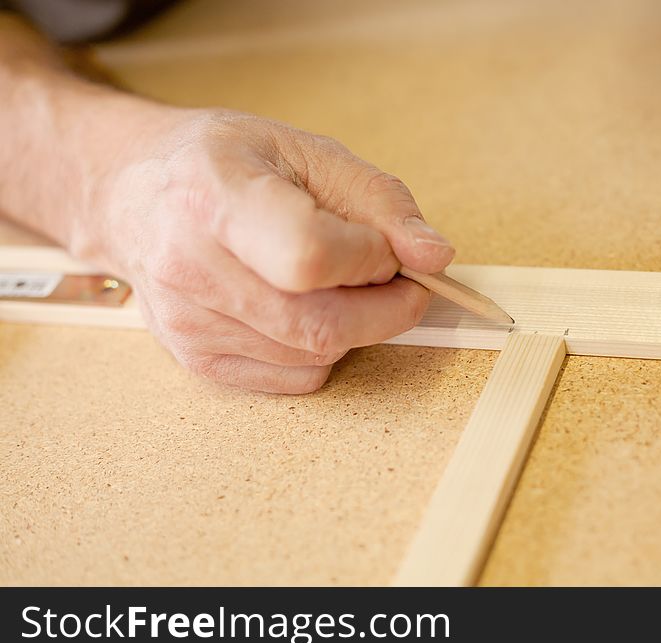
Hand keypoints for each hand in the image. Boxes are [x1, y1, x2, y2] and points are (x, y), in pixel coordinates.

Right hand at [76, 109, 454, 392]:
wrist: (134, 193)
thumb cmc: (224, 165)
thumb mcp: (307, 152)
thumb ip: (379, 202)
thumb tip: (433, 256)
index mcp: (216, 198)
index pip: (309, 258)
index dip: (369, 261)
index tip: (388, 249)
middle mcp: (190, 269)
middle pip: (319, 325)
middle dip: (385, 309)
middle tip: (395, 279)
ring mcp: (189, 324)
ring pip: (314, 357)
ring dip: (355, 326)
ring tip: (339, 282)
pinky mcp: (198, 360)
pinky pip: (296, 378)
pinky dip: (324, 349)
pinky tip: (306, 307)